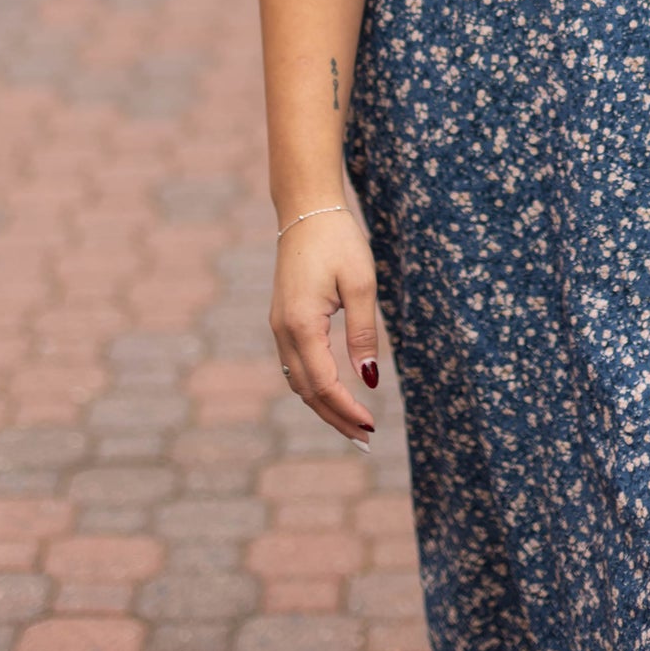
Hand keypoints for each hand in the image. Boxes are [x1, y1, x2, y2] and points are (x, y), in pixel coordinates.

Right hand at [272, 210, 379, 446]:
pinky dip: (314, 386)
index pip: (323, 384)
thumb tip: (370, 378)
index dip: (346, 409)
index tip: (371, 427)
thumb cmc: (338, 241)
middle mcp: (283, 330)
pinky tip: (334, 393)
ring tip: (353, 424)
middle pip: (306, 391)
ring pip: (297, 381)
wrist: (306, 210)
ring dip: (323, 406)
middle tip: (365, 440)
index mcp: (302, 324)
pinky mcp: (282, 320)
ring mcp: (278, 326)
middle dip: (335, 418)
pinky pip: (294, 365)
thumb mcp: (361, 284)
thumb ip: (364, 333)